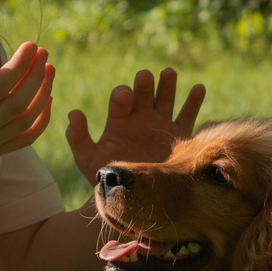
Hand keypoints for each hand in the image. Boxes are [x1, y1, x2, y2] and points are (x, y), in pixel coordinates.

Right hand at [0, 41, 53, 168]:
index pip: (0, 85)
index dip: (20, 64)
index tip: (30, 45)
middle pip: (17, 102)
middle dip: (36, 75)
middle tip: (43, 52)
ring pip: (26, 120)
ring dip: (43, 93)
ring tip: (48, 69)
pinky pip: (27, 139)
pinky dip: (42, 120)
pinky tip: (47, 97)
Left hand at [66, 67, 205, 180]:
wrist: (130, 197)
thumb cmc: (106, 176)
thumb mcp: (88, 159)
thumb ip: (79, 138)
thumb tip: (73, 113)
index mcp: (120, 119)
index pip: (121, 100)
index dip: (122, 95)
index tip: (124, 96)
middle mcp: (141, 117)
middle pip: (144, 93)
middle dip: (144, 84)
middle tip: (145, 76)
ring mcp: (160, 124)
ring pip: (165, 99)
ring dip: (167, 85)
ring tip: (168, 73)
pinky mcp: (179, 135)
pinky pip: (187, 116)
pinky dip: (193, 101)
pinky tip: (198, 88)